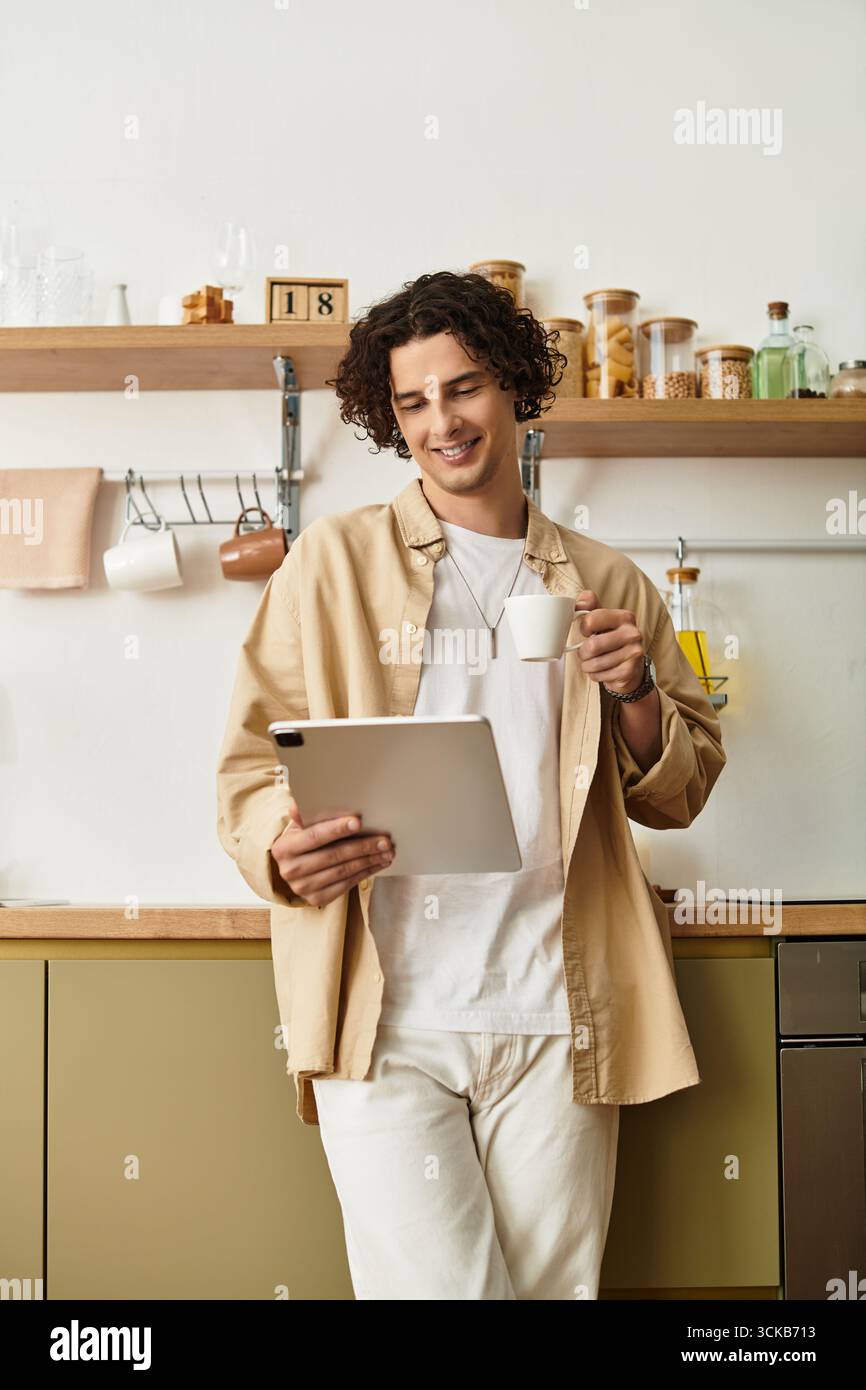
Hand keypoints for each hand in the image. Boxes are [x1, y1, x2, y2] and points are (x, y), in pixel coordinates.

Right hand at [270, 797, 394, 907]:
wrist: (293, 868)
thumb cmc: (301, 840)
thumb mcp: (299, 826)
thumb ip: (305, 814)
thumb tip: (302, 802)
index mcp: (284, 848)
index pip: (314, 836)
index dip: (336, 829)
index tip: (358, 822)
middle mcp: (291, 870)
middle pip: (333, 856)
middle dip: (362, 847)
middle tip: (384, 840)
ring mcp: (303, 887)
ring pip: (343, 871)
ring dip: (369, 860)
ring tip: (387, 851)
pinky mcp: (317, 899)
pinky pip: (346, 884)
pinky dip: (365, 873)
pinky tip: (378, 863)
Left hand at [570, 590, 646, 695]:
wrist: (630, 669)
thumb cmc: (611, 641)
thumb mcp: (602, 620)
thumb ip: (589, 606)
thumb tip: (577, 602)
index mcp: (625, 617)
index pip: (591, 620)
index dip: (584, 628)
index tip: (588, 632)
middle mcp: (633, 633)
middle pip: (591, 646)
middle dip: (583, 653)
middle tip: (587, 653)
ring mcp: (634, 653)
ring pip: (594, 663)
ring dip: (588, 666)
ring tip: (595, 662)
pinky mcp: (630, 671)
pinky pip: (600, 675)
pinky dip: (595, 675)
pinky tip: (603, 671)